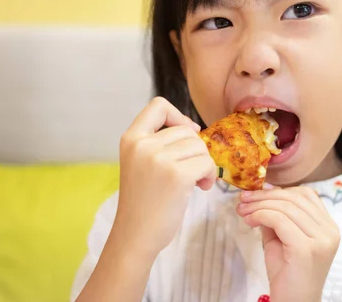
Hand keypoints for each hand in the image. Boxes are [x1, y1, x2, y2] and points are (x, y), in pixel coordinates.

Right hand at [112, 97, 216, 260]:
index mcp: (130, 138)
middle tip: (191, 171)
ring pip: (199, 146)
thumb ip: (159, 142)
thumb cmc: (143, 201)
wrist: (135, 235)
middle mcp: (142, 144)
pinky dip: (210, 175)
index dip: (178, 115)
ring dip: (204, 164)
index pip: (158, 105)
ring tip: (195, 182)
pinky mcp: (177, 175)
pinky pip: (207, 163)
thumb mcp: (140, 162)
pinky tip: (201, 187)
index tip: (186, 134)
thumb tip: (194, 128)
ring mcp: (159, 159)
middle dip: (195, 150)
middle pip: (186, 130)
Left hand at [237, 186, 339, 301]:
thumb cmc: (287, 273)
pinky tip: (249, 221)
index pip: (306, 195)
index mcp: (328, 227)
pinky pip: (279, 219)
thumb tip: (261, 193)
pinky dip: (260, 215)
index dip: (279, 190)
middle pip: (295, 198)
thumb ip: (276, 216)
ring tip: (243, 211)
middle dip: (264, 195)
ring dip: (259, 205)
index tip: (256, 194)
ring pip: (285, 207)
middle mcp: (330, 231)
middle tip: (243, 200)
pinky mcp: (306, 248)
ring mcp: (321, 240)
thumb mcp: (281, 237)